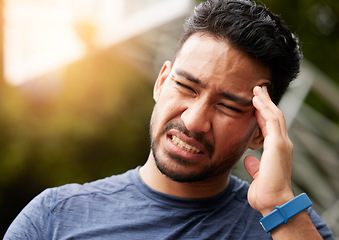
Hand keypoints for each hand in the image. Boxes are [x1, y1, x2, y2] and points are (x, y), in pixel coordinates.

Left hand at [244, 86, 294, 215]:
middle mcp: (281, 144)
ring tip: (257, 90)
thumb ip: (255, 166)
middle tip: (258, 89)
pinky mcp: (278, 145)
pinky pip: (271, 122)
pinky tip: (257, 101)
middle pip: (275, 117)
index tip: (256, 102)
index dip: (264, 113)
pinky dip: (265, 110)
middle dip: (266, 102)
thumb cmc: (265, 192)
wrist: (274, 203)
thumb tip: (249, 159)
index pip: (270, 126)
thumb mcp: (258, 175)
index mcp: (276, 150)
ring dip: (265, 102)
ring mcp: (281, 144)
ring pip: (274, 116)